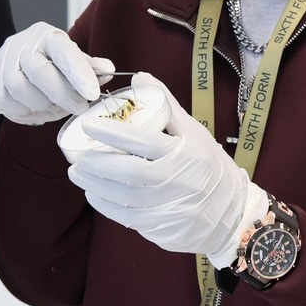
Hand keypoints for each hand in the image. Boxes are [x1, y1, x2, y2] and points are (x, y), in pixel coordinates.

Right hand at [0, 21, 115, 124]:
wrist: (12, 61)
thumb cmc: (46, 61)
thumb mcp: (70, 59)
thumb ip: (88, 66)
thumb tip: (108, 69)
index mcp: (46, 36)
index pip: (63, 51)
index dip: (79, 73)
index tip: (92, 92)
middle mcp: (21, 44)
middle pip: (39, 72)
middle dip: (62, 95)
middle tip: (79, 107)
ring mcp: (2, 61)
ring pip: (20, 89)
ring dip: (42, 105)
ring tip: (56, 107)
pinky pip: (6, 102)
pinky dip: (24, 111)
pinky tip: (37, 109)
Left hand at [67, 72, 265, 268]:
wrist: (230, 211)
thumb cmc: (207, 165)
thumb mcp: (194, 132)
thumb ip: (165, 105)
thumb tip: (139, 78)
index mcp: (185, 153)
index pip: (144, 141)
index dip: (113, 133)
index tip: (88, 125)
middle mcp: (177, 181)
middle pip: (130, 173)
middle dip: (97, 163)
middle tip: (76, 155)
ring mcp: (169, 208)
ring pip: (124, 198)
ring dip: (95, 184)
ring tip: (76, 172)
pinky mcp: (162, 228)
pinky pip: (126, 218)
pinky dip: (105, 205)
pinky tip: (93, 193)